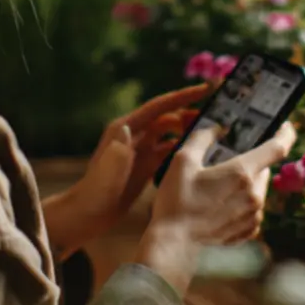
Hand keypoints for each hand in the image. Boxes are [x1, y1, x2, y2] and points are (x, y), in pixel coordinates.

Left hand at [42, 84, 209, 259]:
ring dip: (189, 132)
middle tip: (217, 120)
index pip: (159, 107)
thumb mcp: (106, 175)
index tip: (206, 89)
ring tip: (213, 136)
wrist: (87, 216)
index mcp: (125, 130)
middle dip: (191, 115)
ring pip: (171, 134)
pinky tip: (200, 156)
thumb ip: (117, 153)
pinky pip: (169, 151)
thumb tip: (127, 128)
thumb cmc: (94, 195)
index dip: (182, 96)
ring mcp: (140, 150)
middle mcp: (134, 135)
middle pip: (168, 118)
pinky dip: (184, 150)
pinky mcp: (145, 164)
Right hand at [134, 122, 296, 294]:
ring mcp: (253, 215)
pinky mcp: (249, 231)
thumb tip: (218, 128)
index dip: (286, 133)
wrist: (174, 243)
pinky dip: (242, 204)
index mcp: (241, 172)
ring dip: (245, 184)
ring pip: (258, 189)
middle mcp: (254, 194)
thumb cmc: (177, 201)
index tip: (286, 126)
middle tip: (226, 164)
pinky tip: (220, 207)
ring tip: (217, 190)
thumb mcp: (183, 161)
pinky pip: (253, 210)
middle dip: (250, 162)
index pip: (277, 147)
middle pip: (263, 168)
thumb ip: (203, 138)